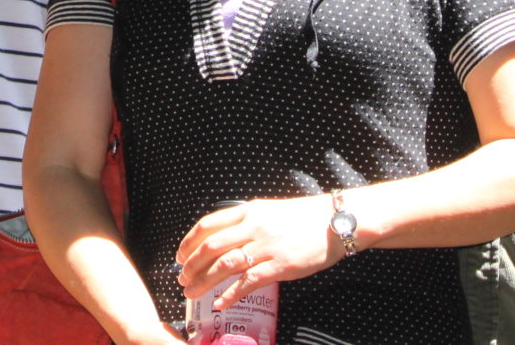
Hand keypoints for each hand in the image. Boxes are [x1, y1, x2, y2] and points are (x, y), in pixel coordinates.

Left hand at [174, 196, 341, 310]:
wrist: (334, 221)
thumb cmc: (303, 217)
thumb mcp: (269, 211)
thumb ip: (247, 221)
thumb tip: (225, 235)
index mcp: (248, 212)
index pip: (208, 225)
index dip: (189, 242)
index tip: (180, 256)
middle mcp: (253, 227)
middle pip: (210, 247)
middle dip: (191, 265)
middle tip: (182, 279)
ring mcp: (266, 247)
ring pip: (224, 265)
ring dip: (203, 281)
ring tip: (192, 293)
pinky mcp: (280, 266)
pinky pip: (248, 283)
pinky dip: (229, 295)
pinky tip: (219, 304)